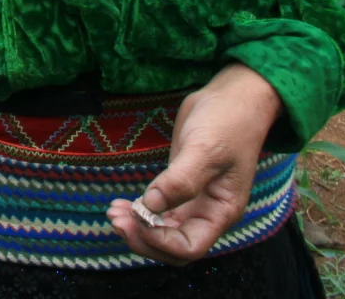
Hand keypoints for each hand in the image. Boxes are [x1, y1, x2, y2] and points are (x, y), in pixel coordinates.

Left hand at [105, 64, 283, 264]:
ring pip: (163, 231)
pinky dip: (140, 213)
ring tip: (113, 212)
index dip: (161, 241)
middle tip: (115, 219)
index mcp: (221, 211)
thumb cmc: (226, 123)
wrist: (231, 98)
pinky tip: (122, 203)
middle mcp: (207, 213)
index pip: (190, 246)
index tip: (137, 219)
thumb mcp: (205, 149)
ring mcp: (193, 202)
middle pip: (173, 246)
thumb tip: (152, 205)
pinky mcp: (180, 187)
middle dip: (143, 238)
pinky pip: (159, 213)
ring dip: (138, 228)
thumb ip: (181, 180)